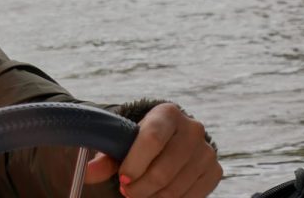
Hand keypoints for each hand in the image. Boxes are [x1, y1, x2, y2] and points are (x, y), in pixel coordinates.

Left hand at [85, 103, 220, 196]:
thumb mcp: (123, 140)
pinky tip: (158, 195)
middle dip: (141, 187)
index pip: (152, 139)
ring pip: (176, 186)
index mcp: (168, 113)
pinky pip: (191, 195)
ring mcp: (206, 151)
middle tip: (127, 192)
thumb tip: (89, 172)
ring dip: (153, 196)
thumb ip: (106, 156)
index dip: (135, 163)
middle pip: (164, 169)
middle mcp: (192, 129)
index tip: (122, 179)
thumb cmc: (142, 139)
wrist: (172, 139)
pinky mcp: (214, 170)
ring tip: (140, 194)